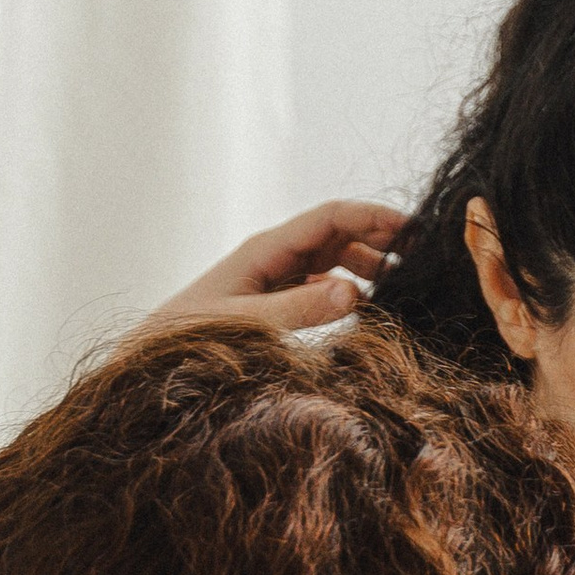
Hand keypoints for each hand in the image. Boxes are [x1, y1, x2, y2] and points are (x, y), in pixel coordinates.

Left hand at [136, 202, 406, 341]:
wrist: (152, 358)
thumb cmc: (190, 338)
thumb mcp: (247, 324)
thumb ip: (299, 309)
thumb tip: (356, 292)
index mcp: (267, 248)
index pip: (331, 217)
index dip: (374, 217)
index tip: (414, 229)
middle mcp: (274, 255)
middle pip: (339, 232)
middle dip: (380, 238)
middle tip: (422, 258)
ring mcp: (276, 275)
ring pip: (334, 257)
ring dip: (369, 265)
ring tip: (403, 285)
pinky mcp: (276, 297)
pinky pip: (323, 283)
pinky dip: (351, 289)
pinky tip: (369, 309)